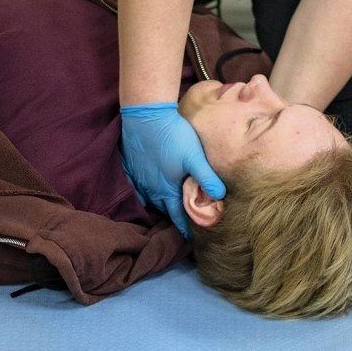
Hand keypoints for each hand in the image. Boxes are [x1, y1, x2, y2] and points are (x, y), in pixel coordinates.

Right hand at [119, 102, 224, 236]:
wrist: (146, 113)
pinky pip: (136, 185)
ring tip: (165, 204)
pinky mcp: (131, 164)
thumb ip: (207, 178)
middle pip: (161, 207)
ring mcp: (137, 176)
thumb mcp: (195, 158)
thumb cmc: (173, 135)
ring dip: (157, 202)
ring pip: (147, 197)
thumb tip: (220, 197)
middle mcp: (149, 187)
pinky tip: (146, 186)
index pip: (176, 214)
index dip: (183, 226)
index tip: (188, 237)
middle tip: (180, 219)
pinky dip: (143, 190)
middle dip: (170, 214)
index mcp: (166, 189)